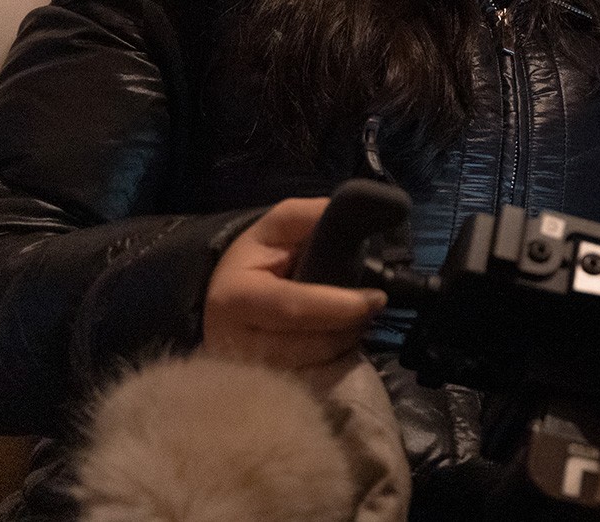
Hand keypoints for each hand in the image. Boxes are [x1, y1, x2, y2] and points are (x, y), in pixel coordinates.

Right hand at [202, 197, 386, 367]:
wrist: (223, 297)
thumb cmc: (254, 260)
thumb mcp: (275, 226)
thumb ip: (310, 216)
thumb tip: (351, 212)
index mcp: (235, 297)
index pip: (293, 307)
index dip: (339, 305)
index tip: (376, 297)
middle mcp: (234, 341)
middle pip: (307, 344)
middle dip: (348, 326)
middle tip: (372, 307)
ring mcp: (247, 371)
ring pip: (312, 366)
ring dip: (344, 342)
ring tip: (356, 318)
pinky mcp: (261, 388)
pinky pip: (310, 379)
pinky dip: (332, 358)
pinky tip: (338, 336)